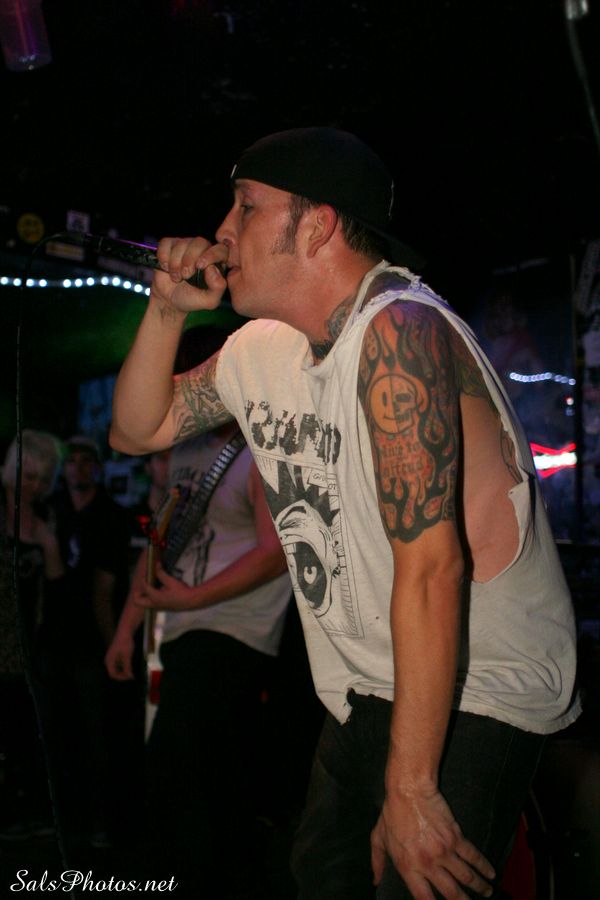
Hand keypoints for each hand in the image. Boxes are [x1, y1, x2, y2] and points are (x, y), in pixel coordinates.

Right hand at [105, 632, 134, 679]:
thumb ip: (127, 667)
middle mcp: (109, 660)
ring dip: (124, 670)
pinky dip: (124, 666)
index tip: (130, 677)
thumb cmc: (125, 643)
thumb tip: (130, 676)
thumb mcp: (127, 656)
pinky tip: (130, 664)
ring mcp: (112, 657)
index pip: (113, 674)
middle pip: (114, 672)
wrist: (125, 631)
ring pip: (117, 668)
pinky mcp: (115, 654)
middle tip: (132, 675)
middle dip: (123, 675)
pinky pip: (118, 664)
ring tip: (132, 670)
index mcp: (109, 661)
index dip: (121, 678)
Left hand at [135, 564, 202, 610]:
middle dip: (137, 591)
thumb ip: (161, 573)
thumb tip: (156, 564)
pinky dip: (151, 596)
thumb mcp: (170, 581)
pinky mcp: (162, 607)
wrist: (191, 601)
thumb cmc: (181, 591)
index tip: (147, 571)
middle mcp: (154, 604)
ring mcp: (158, 607)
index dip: (143, 577)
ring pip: (144, 603)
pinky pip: (152, 603)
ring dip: (144, 594)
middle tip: (144, 583)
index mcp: (155, 597)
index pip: (144, 586)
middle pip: (137, 601)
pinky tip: (159, 588)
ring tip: (151, 584)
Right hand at [152, 236, 228, 313]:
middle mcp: (203, 251)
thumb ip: (218, 287)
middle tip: (185, 276)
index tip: (200, 266)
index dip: (211, 254)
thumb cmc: (192, 299)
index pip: (221, 249)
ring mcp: (186, 246)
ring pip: (181, 243)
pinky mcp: (170, 246)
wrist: (170, 301)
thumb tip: (213, 268)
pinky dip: (164, 256)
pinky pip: (166, 243)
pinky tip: (166, 268)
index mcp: (217, 262)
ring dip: (175, 263)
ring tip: (176, 277)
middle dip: (189, 260)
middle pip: (199, 242)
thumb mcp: (209, 300)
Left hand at [371, 788, 494, 898]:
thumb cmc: (392, 812)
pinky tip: (490, 873)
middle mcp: (428, 864)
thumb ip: (377, 861)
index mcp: (408, 867)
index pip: (424, 898)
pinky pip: (473, 856)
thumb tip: (375, 880)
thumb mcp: (379, 838)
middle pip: (451, 893)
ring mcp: (444, 852)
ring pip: (466, 877)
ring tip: (487, 892)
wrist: (409, 790)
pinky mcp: (456, 838)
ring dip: (479, 887)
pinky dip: (484, 866)